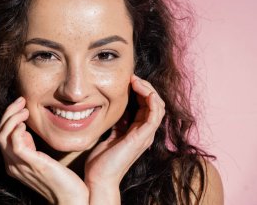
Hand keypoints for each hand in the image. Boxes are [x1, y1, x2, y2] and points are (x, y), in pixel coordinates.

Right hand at [0, 97, 88, 204]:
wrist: (70, 198)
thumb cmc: (59, 178)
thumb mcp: (39, 157)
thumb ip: (29, 146)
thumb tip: (24, 130)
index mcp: (12, 163)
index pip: (1, 136)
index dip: (8, 117)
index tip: (20, 105)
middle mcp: (11, 165)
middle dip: (8, 113)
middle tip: (21, 100)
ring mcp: (19, 166)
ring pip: (2, 136)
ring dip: (12, 117)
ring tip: (24, 108)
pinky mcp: (31, 164)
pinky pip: (15, 143)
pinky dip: (17, 129)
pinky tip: (27, 123)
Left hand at [84, 75, 165, 204]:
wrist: (99, 178)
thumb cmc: (101, 160)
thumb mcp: (109, 135)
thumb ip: (117, 124)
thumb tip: (116, 110)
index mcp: (137, 130)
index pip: (146, 105)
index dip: (140, 90)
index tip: (128, 80)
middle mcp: (144, 132)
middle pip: (154, 103)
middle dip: (145, 87)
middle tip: (132, 77)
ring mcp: (145, 135)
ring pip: (157, 106)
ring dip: (148, 90)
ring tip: (136, 80)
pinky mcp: (142, 138)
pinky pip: (155, 115)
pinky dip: (152, 100)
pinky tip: (142, 90)